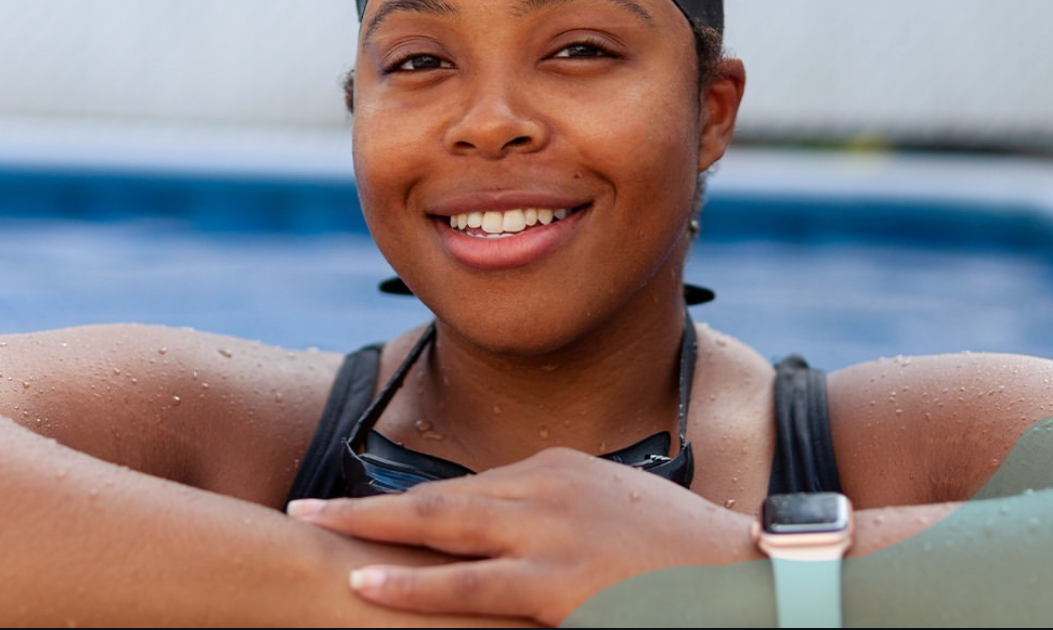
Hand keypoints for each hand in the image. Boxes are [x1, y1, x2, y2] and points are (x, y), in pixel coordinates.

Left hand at [288, 446, 754, 625]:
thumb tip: (512, 537)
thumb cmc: (681, 554)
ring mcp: (548, 532)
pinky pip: (467, 586)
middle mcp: (543, 487)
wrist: (747, 577)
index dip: (409, 503)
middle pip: (436, 496)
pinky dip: (412, 585)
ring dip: (369, 531)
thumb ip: (558, 515)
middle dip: (365, 503)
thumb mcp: (612, 513)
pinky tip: (366, 583)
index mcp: (555, 468)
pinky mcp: (557, 583)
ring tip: (314, 532)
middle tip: (305, 506)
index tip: (364, 510)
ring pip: (438, 529)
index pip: (466, 488)